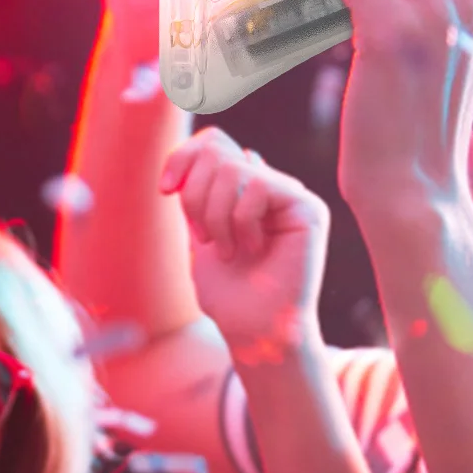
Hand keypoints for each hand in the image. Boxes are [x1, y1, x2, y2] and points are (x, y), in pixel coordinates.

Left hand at [159, 127, 328, 359]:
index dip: (183, 157)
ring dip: (216, 214)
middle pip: (218, 148)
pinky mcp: (308, 208)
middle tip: (204, 237)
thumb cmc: (229, 295)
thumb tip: (208, 143)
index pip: (213, 141)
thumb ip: (200, 190)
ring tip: (227, 250)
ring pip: (234, 166)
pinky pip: (259, 185)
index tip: (165, 191)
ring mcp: (291, 195)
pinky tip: (252, 250)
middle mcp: (270, 186)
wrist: (254, 331)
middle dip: (196, 195)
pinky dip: (241, 221)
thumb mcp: (200, 232)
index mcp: (244, 189)